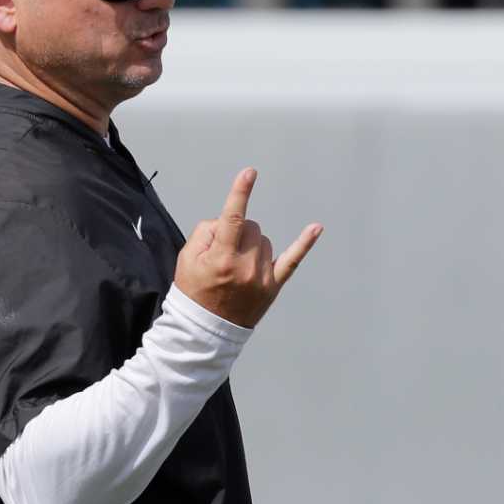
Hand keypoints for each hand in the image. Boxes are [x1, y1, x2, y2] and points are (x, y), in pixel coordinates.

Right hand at [174, 167, 322, 327]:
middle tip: (223, 253)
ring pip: (264, 241)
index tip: (250, 173)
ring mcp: (262, 277)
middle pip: (251, 227)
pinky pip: (292, 260)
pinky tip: (316, 227)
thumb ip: (205, 233)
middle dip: (237, 231)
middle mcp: (245, 266)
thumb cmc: (195, 291)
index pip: (232, 217)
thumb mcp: (186, 259)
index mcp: (221, 257)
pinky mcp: (273, 286)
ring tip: (236, 267)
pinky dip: (304, 243)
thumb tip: (226, 222)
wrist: (206, 330)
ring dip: (252, 245)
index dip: (241, 192)